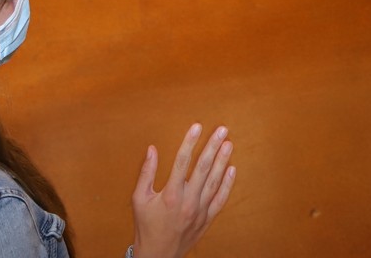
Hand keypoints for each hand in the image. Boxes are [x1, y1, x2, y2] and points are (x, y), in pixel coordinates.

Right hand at [130, 123, 235, 257]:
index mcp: (170, 195)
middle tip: (222, 130)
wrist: (158, 255)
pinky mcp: (207, 219)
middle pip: (203, 168)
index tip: (197, 126)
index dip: (190, 142)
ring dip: (223, 161)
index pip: (182, 162)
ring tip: (228, 143)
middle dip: (213, 146)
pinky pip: (220, 199)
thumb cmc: (146, 226)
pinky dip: (227, 184)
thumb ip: (146, 173)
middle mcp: (188, 202)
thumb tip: (152, 149)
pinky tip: (231, 169)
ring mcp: (200, 211)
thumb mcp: (139, 199)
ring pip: (215, 181)